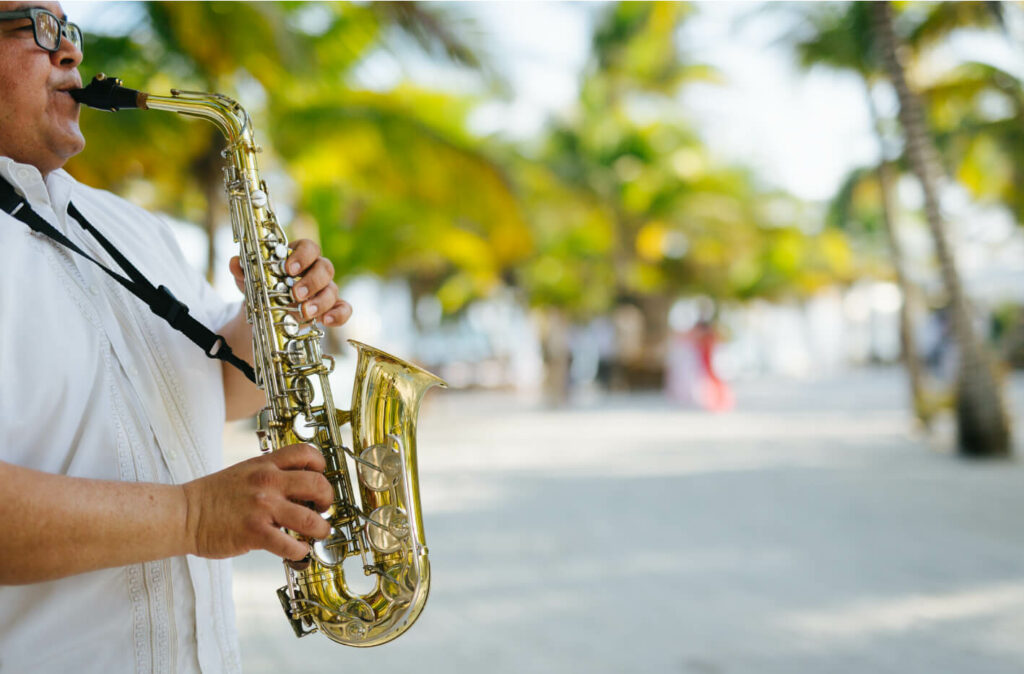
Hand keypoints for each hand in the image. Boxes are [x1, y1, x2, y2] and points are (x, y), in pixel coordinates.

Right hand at [181, 444, 333, 560]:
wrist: (183, 514)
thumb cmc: (212, 496)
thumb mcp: (244, 472)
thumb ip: (270, 474)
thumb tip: (298, 487)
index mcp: (265, 464)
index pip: (306, 453)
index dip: (320, 465)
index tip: (322, 476)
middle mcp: (267, 482)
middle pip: (317, 484)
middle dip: (327, 499)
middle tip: (324, 507)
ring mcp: (262, 507)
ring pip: (310, 519)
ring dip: (321, 528)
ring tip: (319, 532)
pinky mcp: (255, 532)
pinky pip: (290, 545)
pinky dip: (300, 550)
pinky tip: (298, 550)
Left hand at [229, 239, 352, 325]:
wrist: (265, 317)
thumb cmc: (262, 291)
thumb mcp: (249, 281)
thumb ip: (243, 272)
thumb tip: (235, 263)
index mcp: (298, 257)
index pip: (310, 247)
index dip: (303, 255)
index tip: (288, 269)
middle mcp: (315, 271)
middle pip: (325, 267)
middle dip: (312, 281)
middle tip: (296, 294)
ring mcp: (325, 290)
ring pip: (333, 290)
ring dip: (320, 301)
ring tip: (304, 313)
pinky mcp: (330, 309)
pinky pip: (344, 309)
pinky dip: (338, 314)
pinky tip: (326, 321)